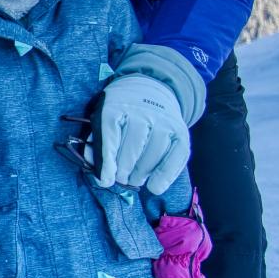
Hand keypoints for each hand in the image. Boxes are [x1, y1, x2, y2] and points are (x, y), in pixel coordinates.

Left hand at [96, 73, 190, 195]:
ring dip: (140, 175)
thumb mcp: (103, 120)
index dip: (107, 162)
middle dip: (123, 171)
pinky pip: (175, 158)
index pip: (109, 136)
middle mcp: (142, 112)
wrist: (152, 90)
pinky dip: (164, 177)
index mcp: (115, 106)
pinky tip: (154, 186)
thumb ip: (98, 146)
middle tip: (121, 179)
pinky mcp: (181, 131)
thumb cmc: (122, 113)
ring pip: (152, 156)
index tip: (106, 181)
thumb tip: (100, 176)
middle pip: (131, 150)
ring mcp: (164, 121)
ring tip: (134, 179)